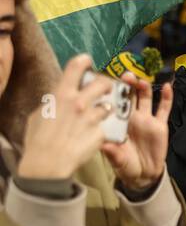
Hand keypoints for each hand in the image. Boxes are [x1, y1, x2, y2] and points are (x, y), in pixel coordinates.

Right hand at [16, 55, 115, 180]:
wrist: (48, 164)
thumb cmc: (37, 140)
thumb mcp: (39, 115)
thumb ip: (52, 103)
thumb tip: (56, 98)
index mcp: (61, 95)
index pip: (76, 67)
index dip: (84, 61)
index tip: (88, 61)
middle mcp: (79, 102)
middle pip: (103, 83)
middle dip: (106, 85)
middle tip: (105, 89)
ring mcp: (92, 117)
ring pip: (109, 106)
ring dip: (106, 109)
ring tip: (101, 115)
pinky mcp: (101, 132)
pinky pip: (106, 127)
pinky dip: (103, 130)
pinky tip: (96, 136)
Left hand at [101, 72, 172, 192]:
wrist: (144, 174)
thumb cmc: (125, 165)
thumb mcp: (116, 160)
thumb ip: (111, 152)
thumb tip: (103, 144)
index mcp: (116, 122)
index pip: (112, 103)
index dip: (110, 92)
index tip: (107, 82)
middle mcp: (130, 117)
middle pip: (128, 96)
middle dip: (127, 84)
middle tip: (125, 75)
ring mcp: (146, 119)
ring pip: (145, 98)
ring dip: (143, 87)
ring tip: (142, 80)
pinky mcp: (160, 124)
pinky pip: (164, 108)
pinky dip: (166, 97)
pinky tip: (167, 87)